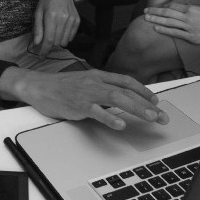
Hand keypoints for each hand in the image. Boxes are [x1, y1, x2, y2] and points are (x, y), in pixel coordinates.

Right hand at [3, 67, 167, 129]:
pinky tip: (120, 124)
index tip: (156, 101)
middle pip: (126, 91)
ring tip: (150, 117)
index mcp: (98, 76)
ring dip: (136, 108)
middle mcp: (95, 82)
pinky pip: (96, 111)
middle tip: (162, 116)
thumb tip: (120, 99)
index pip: (126, 81)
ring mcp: (87, 93)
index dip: (143, 90)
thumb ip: (102, 89)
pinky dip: (109, 117)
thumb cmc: (61, 88)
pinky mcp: (77, 105)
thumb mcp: (85, 83)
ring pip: (116, 98)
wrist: (38, 86)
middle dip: (147, 104)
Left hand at [32, 0, 78, 55]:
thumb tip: (37, 44)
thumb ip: (38, 29)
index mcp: (52, 16)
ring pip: (65, 41)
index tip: (41, 56)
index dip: (45, 50)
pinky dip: (65, 37)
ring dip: (57, 42)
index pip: (49, 40)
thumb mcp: (38, 12)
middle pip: (57, 42)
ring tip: (53, 32)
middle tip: (45, 40)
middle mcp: (63, 19)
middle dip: (49, 45)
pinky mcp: (77, 20)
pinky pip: (71, 37)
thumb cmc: (46, 0)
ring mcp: (72, 20)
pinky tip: (60, 29)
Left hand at [143, 2, 199, 45]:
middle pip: (168, 12)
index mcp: (192, 8)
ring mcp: (190, 27)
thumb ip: (194, 11)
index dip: (163, 6)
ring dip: (156, 19)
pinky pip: (175, 33)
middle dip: (155, 11)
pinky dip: (164, 30)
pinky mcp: (192, 37)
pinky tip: (156, 28)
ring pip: (169, 21)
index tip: (156, 7)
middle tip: (146, 11)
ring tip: (146, 18)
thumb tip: (185, 11)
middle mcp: (189, 16)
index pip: (173, 6)